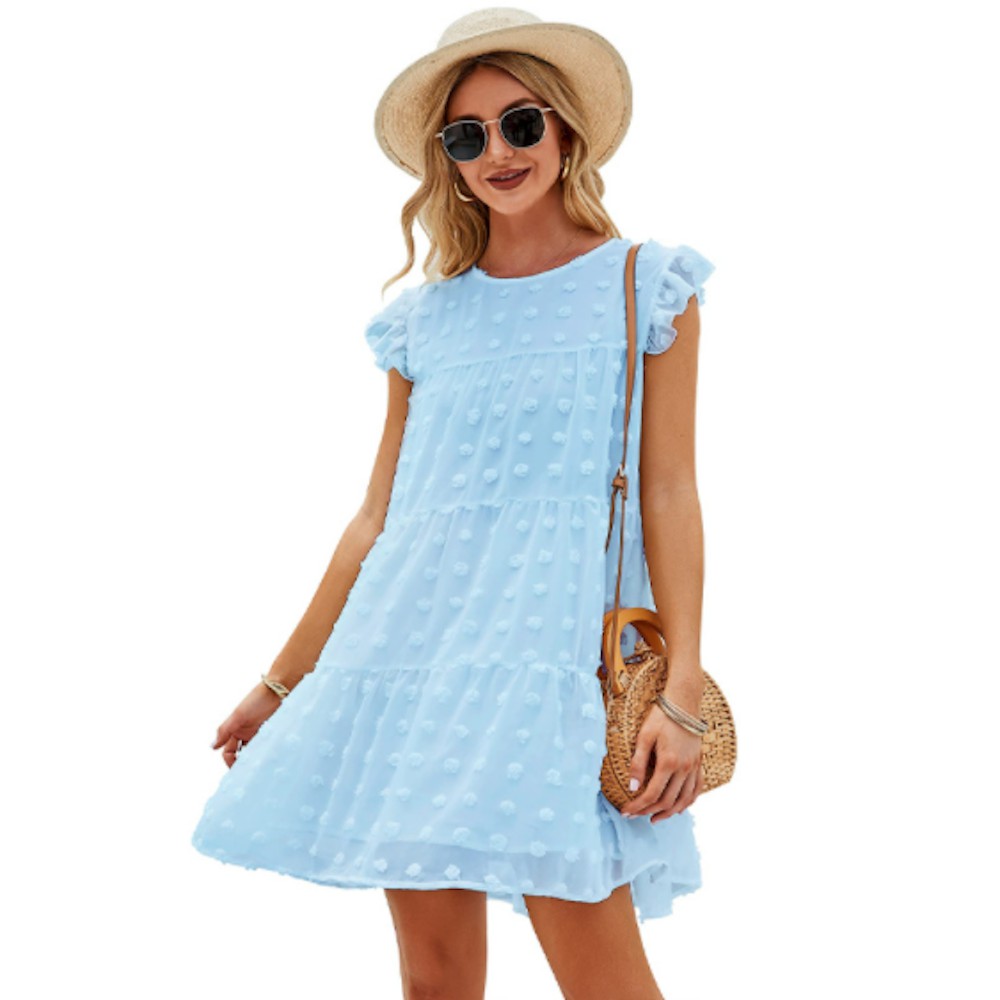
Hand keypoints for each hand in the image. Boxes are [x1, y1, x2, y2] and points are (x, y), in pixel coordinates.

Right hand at [211, 682, 283, 768]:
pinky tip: (270, 758)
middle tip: (250, 772)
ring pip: (255, 753)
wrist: (280, 690)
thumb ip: (225, 730)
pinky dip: (266, 754)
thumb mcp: (239, 715)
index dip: (230, 761)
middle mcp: (247, 734)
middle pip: (241, 755)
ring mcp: (260, 734)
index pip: (228, 752)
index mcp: (236, 730)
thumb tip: (212, 746)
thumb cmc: (257, 699)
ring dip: (255, 760)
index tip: (238, 769)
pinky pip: (267, 748)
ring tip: (260, 766)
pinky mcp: (272, 734)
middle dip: (243, 764)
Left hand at [619, 700, 703, 821]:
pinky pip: (696, 790)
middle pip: (667, 801)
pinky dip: (687, 802)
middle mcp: (683, 769)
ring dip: (669, 812)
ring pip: (684, 800)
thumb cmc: (661, 718)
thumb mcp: (644, 737)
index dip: (638, 806)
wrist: (683, 704)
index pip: (652, 794)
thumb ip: (638, 763)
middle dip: (649, 811)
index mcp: (668, 763)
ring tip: (654, 817)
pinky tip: (678, 807)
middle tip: (635, 816)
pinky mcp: (698, 764)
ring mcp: (693, 768)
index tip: (626, 812)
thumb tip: (632, 787)